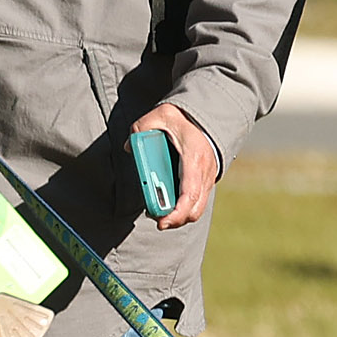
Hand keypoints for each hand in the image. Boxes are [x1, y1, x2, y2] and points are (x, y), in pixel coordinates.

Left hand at [130, 104, 217, 229]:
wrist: (204, 115)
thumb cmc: (180, 118)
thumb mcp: (159, 116)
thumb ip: (141, 129)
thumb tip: (129, 147)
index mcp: (194, 159)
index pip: (189, 194)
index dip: (177, 212)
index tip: (162, 221)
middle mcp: (205, 171)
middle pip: (195, 208)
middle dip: (176, 220)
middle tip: (157, 221)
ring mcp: (208, 177)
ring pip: (197, 208)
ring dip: (180, 216)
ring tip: (160, 214)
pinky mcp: (205, 181)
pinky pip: (197, 202)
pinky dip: (184, 209)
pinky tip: (169, 207)